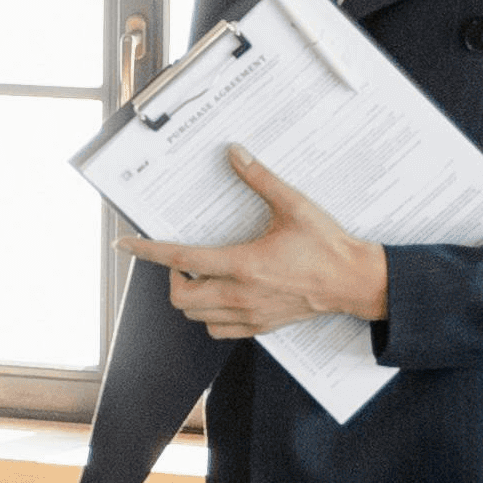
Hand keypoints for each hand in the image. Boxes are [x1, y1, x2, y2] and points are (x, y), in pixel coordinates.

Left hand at [117, 148, 389, 339]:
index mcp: (243, 264)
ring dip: (189, 296)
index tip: (125, 245)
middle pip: (180, 297)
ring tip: (202, 275)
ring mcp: (250, 315)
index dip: (148, 252)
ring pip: (196, 316)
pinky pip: (218, 330)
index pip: (181, 260)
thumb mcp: (294, 205)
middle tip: (184, 260)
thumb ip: (261, 178)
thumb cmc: (327, 245)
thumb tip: (235, 153)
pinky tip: (221, 295)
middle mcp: (240, 294)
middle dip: (171, 278)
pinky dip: (209, 315)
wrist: (356, 282)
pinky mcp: (261, 327)